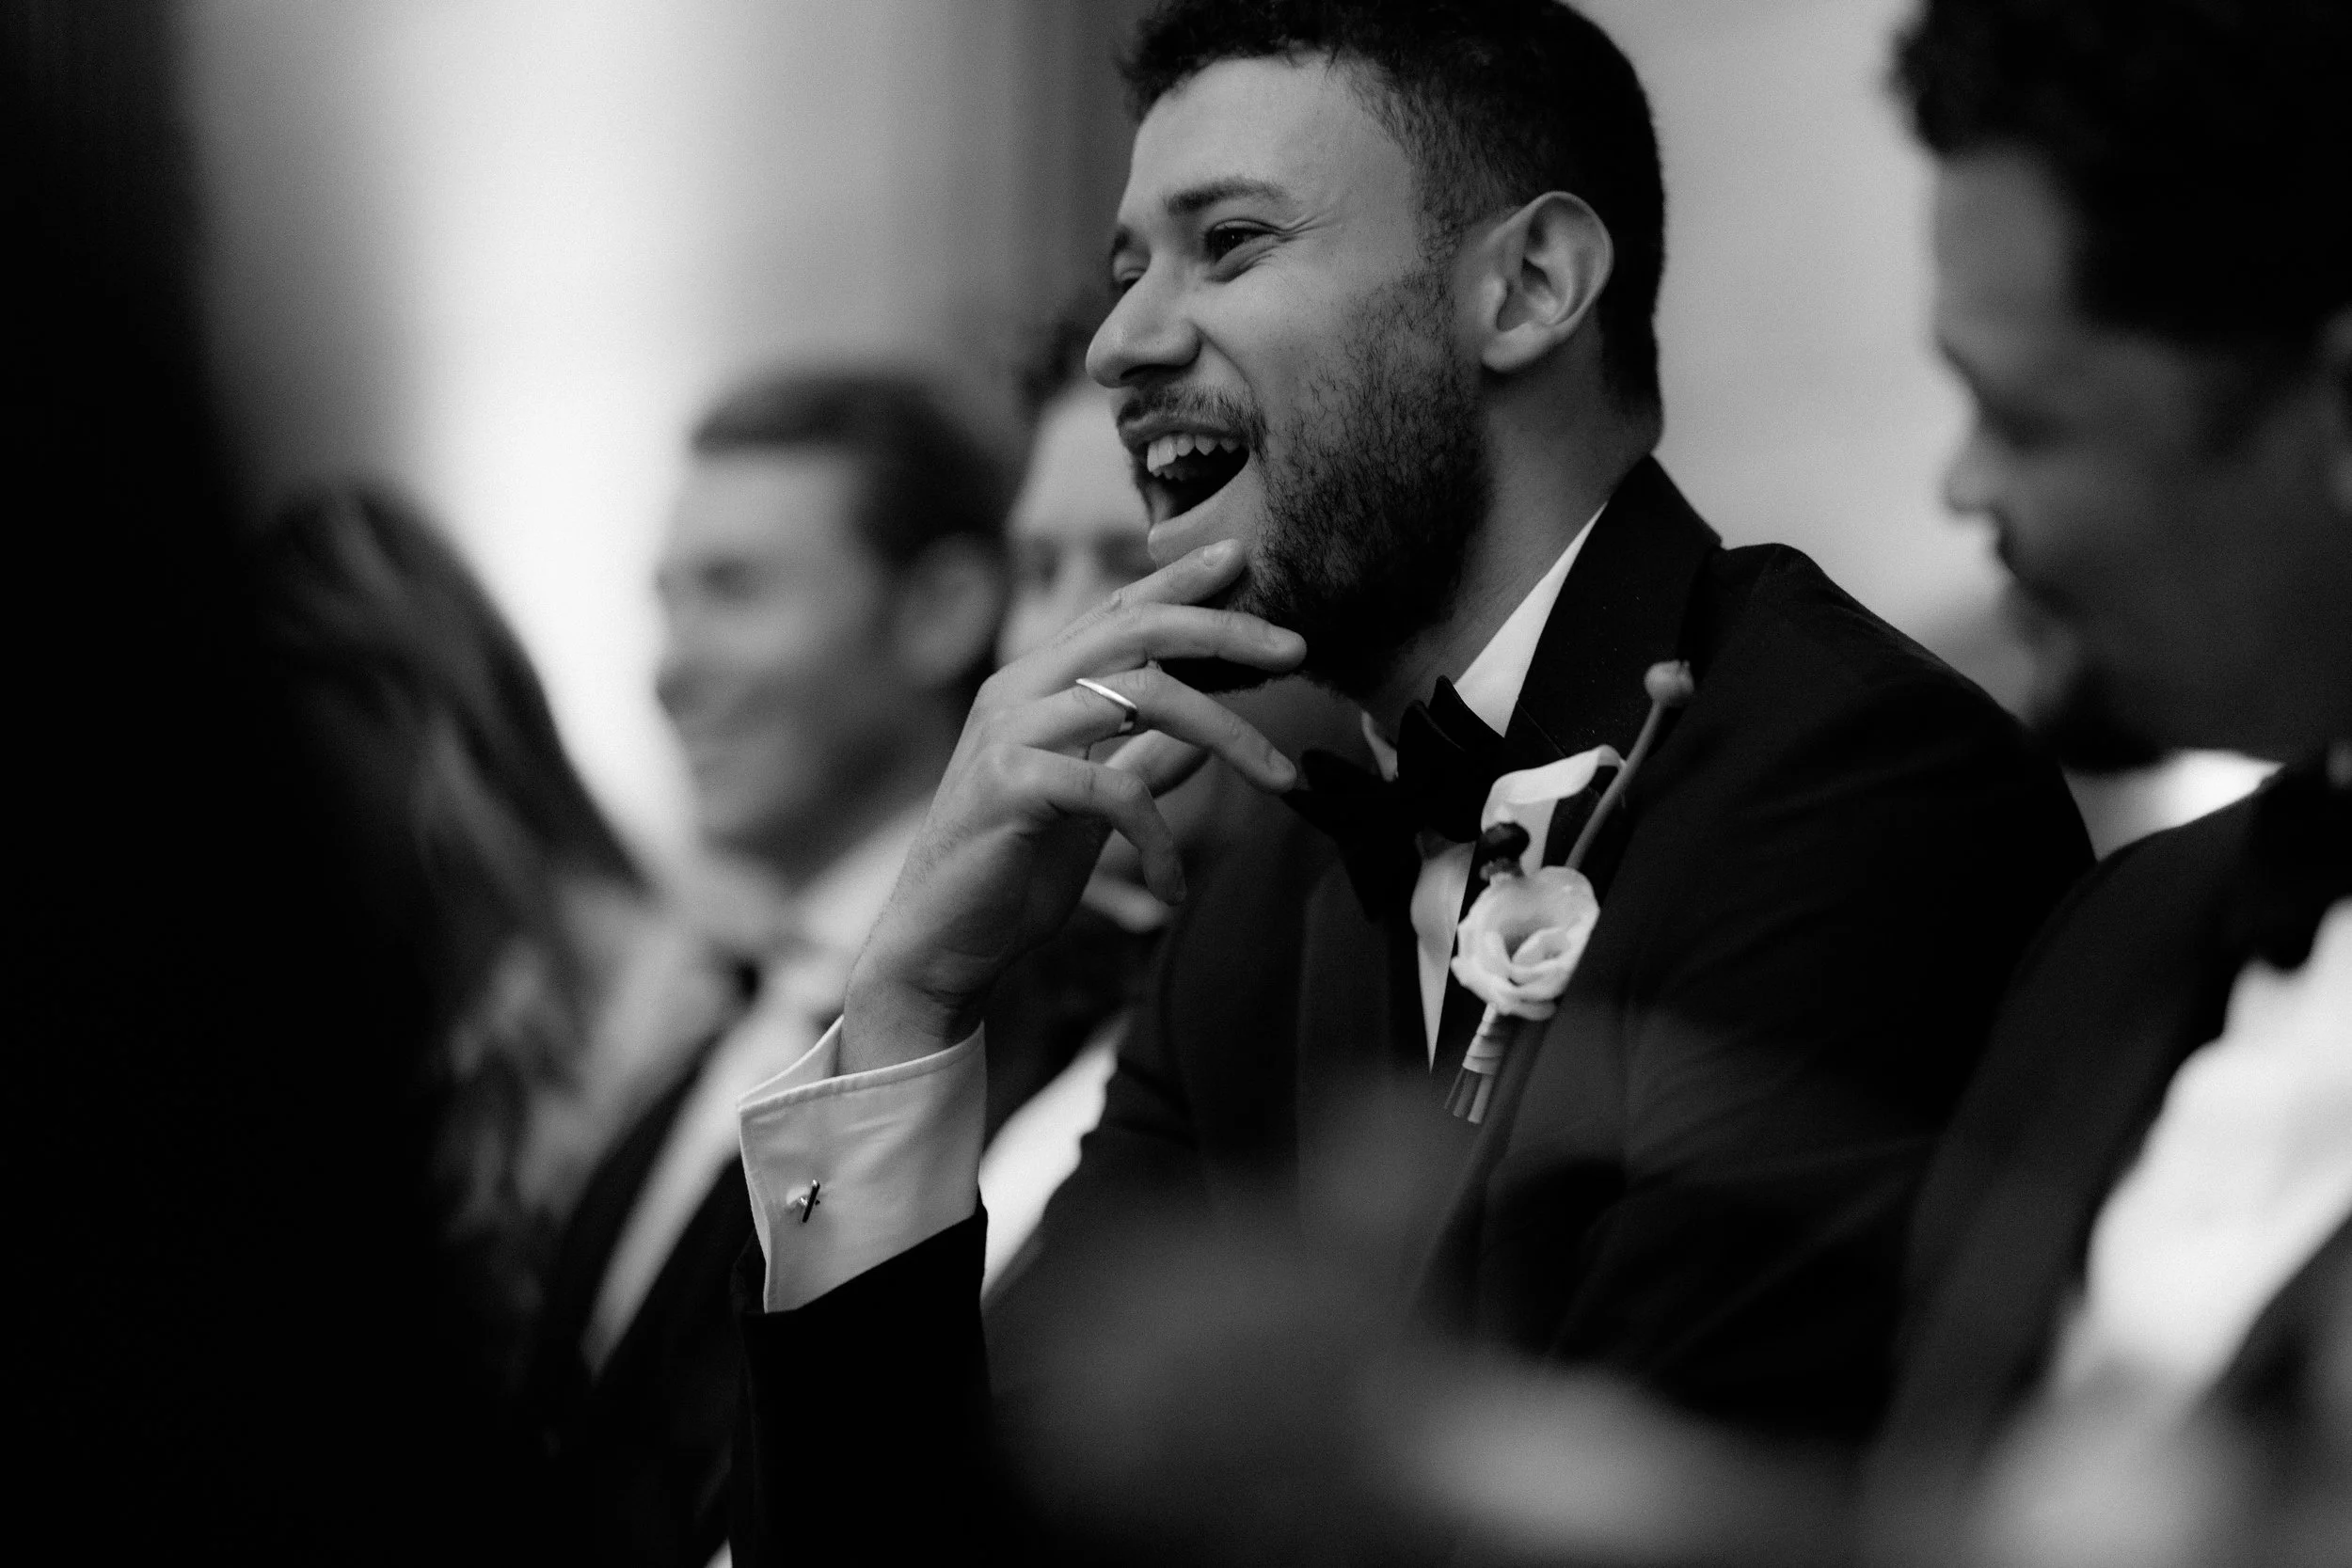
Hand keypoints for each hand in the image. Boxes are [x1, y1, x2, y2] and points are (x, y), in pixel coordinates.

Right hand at [842, 540, 1303, 1070]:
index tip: (1240, 556)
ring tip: (1283, 779)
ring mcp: (1009, 733)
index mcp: (1034, 686)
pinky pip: (1116, 790)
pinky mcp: (1009, 785)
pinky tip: (1173, 890)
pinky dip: (1162, 840)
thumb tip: (1203, 740)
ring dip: (1228, 734)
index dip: (1179, 579)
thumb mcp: (1091, 813)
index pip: (1116, 611)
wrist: (937, 947)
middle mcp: (1017, 691)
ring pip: (1143, 695)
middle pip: (1137, 629)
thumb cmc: (1011, 876)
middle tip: (1298, 649)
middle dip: (1224, 630)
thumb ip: (1140, 764)